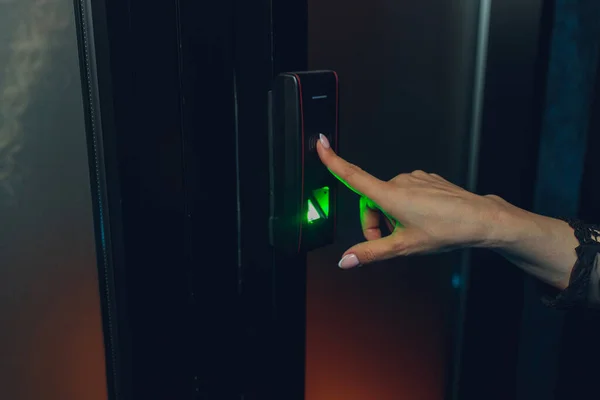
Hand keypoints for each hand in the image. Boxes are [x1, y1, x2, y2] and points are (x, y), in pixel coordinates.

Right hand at [316, 134, 521, 268]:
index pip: (353, 175)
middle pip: (371, 201)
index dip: (333, 160)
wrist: (480, 219)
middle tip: (389, 243)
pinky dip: (405, 208)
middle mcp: (400, 181)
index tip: (321, 144)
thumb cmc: (446, 230)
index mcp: (389, 195)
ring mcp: (415, 179)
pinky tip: (422, 221)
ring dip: (391, 217)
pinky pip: (406, 193)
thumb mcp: (404, 246)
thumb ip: (371, 252)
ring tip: (410, 233)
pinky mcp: (427, 180)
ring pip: (389, 199)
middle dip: (375, 223)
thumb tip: (346, 261)